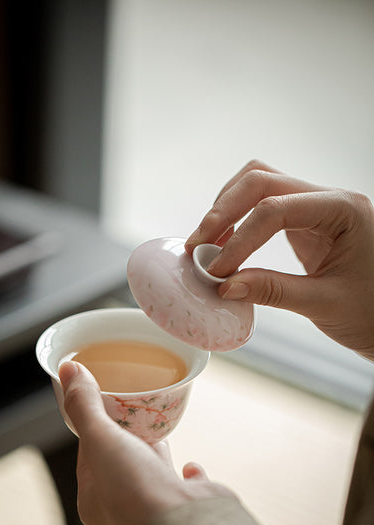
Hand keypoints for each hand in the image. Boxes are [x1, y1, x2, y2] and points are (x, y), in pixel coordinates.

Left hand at [59, 360, 233, 524]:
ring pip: (152, 473)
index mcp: (93, 502)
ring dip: (154, 453)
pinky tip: (190, 463)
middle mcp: (123, 510)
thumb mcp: (101, 439)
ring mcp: (157, 510)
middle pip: (121, 462)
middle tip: (132, 409)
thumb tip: (68, 370)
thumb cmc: (136, 489)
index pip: (87, 457)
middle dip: (126, 437)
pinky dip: (188, 473)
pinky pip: (185, 486)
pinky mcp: (189, 508)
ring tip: (158, 426)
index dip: (92, 428)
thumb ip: (85, 405)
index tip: (101, 405)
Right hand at [186, 160, 373, 360]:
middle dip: (224, 211)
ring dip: (227, 209)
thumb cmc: (373, 313)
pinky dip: (238, 220)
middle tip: (199, 246)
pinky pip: (264, 206)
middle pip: (261, 180)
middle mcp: (329, 199)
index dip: (240, 239)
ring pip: (259, 184)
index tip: (218, 271)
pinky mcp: (305, 221)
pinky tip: (224, 245)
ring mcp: (316, 206)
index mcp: (344, 210)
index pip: (276, 210)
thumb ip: (274, 291)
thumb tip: (224, 286)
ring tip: (206, 245)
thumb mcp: (325, 304)